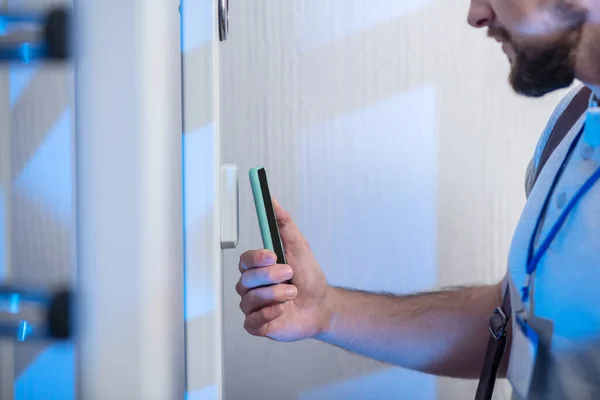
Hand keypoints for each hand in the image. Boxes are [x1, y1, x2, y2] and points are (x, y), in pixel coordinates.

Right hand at [236, 199, 329, 341]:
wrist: (322, 306)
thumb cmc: (309, 278)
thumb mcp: (299, 246)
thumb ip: (284, 224)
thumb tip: (273, 201)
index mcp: (258, 268)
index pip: (245, 260)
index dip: (257, 258)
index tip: (273, 255)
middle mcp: (252, 286)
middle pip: (246, 279)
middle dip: (270, 277)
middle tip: (289, 274)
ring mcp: (253, 306)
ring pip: (250, 300)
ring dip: (275, 295)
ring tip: (292, 293)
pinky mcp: (258, 325)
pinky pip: (251, 321)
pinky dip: (268, 314)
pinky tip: (282, 310)